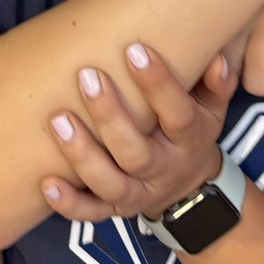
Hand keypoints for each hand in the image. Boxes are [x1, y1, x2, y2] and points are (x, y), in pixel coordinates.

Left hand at [40, 44, 232, 221]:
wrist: (190, 189)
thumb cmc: (191, 131)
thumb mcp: (212, 108)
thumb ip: (215, 83)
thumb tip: (218, 58)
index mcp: (189, 140)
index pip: (178, 115)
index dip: (159, 84)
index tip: (134, 50)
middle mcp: (163, 170)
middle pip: (136, 152)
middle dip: (110, 116)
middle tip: (87, 77)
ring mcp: (138, 194)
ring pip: (110, 183)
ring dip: (82, 155)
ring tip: (58, 119)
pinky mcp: (115, 209)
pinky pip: (91, 213)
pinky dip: (69, 203)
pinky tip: (46, 183)